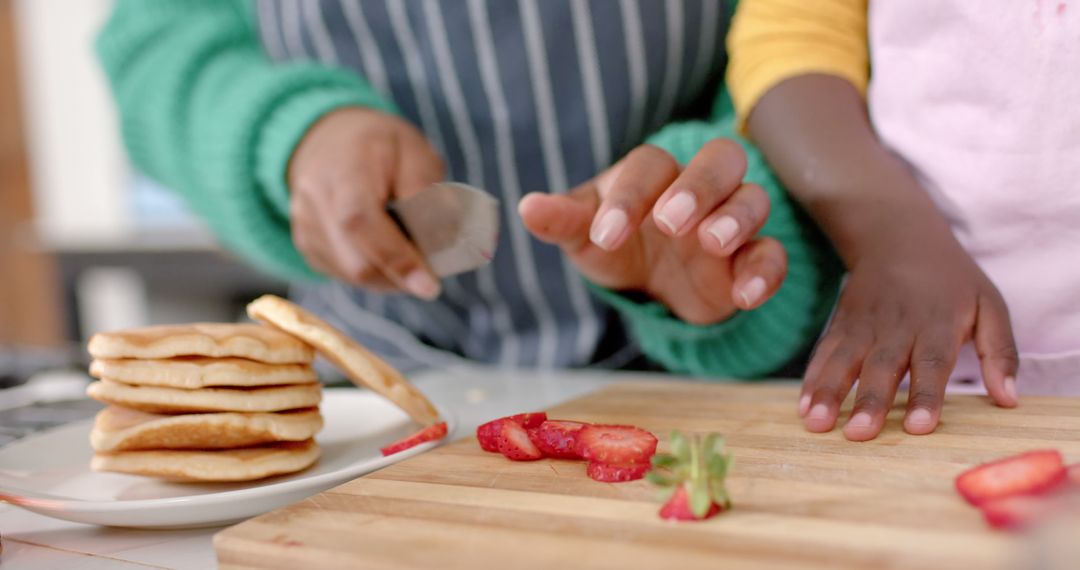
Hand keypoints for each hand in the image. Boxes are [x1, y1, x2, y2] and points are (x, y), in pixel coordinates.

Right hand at [288, 107, 443, 298]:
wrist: (327, 140)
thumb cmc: (379, 145)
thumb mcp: (413, 150)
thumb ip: (426, 191)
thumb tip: (443, 236)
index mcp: (343, 169)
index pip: (361, 222)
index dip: (396, 258)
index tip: (429, 285)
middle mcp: (314, 200)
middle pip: (354, 261)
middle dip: (399, 277)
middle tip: (431, 274)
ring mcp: (305, 226)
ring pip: (350, 275)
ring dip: (389, 278)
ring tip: (412, 258)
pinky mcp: (306, 246)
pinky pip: (343, 275)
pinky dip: (373, 275)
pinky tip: (388, 255)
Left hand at [519, 141, 787, 324]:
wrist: (650, 282)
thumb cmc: (616, 241)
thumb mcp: (585, 236)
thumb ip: (563, 221)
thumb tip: (526, 207)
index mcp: (654, 174)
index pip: (649, 165)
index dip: (629, 196)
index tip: (606, 233)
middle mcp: (699, 187)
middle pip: (719, 160)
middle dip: (697, 186)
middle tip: (670, 221)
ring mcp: (731, 220)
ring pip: (753, 199)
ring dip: (736, 218)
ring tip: (712, 243)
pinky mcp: (752, 259)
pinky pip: (772, 254)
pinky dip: (764, 272)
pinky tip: (743, 296)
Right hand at [801, 237, 1019, 440]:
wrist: (899, 237)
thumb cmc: (951, 280)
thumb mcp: (990, 305)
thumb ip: (1001, 352)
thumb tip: (1008, 400)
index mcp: (936, 323)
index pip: (931, 362)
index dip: (925, 395)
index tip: (918, 427)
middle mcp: (896, 325)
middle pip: (881, 366)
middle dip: (869, 401)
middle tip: (859, 434)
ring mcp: (863, 324)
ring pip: (844, 360)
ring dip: (829, 392)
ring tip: (817, 423)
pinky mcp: (841, 324)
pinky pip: (824, 353)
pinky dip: (812, 379)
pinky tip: (803, 407)